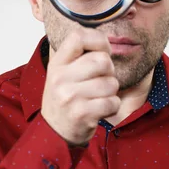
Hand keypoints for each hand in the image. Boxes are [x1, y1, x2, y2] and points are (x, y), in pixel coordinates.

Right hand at [41, 28, 119, 145]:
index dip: (98, 40)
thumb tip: (101, 35)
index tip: (103, 50)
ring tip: (97, 97)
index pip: (78, 36)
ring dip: (111, 92)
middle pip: (103, 60)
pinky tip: (100, 110)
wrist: (55, 132)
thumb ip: (80, 55)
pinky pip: (113, 102)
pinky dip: (112, 107)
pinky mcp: (81, 113)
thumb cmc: (67, 97)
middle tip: (99, 81)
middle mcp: (60, 78)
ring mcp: (69, 96)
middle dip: (109, 72)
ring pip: (111, 83)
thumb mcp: (64, 72)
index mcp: (57, 63)